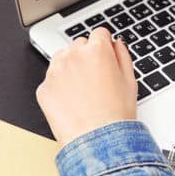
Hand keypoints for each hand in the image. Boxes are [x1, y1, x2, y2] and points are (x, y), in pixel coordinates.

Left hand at [36, 27, 138, 146]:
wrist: (97, 141)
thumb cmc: (116, 115)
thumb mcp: (130, 81)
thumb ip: (123, 56)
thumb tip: (116, 44)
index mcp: (97, 50)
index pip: (99, 33)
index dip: (105, 46)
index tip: (105, 56)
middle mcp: (73, 56)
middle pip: (79, 45)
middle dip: (87, 56)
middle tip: (95, 78)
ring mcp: (55, 72)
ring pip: (62, 59)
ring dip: (70, 68)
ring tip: (82, 91)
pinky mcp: (43, 88)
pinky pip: (51, 81)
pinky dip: (59, 88)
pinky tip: (72, 102)